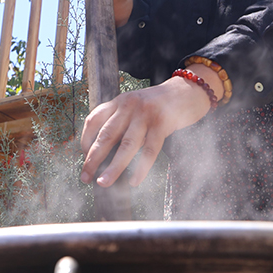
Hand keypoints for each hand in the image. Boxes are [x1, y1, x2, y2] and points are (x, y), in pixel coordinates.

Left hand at [79, 67, 220, 187]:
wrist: (189, 90)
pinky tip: (135, 180)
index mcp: (120, 101)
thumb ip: (122, 121)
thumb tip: (106, 152)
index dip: (85, 141)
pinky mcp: (163, 123)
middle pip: (106, 135)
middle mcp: (129, 106)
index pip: (94, 120)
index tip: (83, 158)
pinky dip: (141, 167)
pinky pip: (149, 150)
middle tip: (85, 177)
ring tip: (104, 183)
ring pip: (126, 145)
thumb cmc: (161, 104)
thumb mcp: (136, 106)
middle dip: (93, 158)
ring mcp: (146, 114)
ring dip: (113, 167)